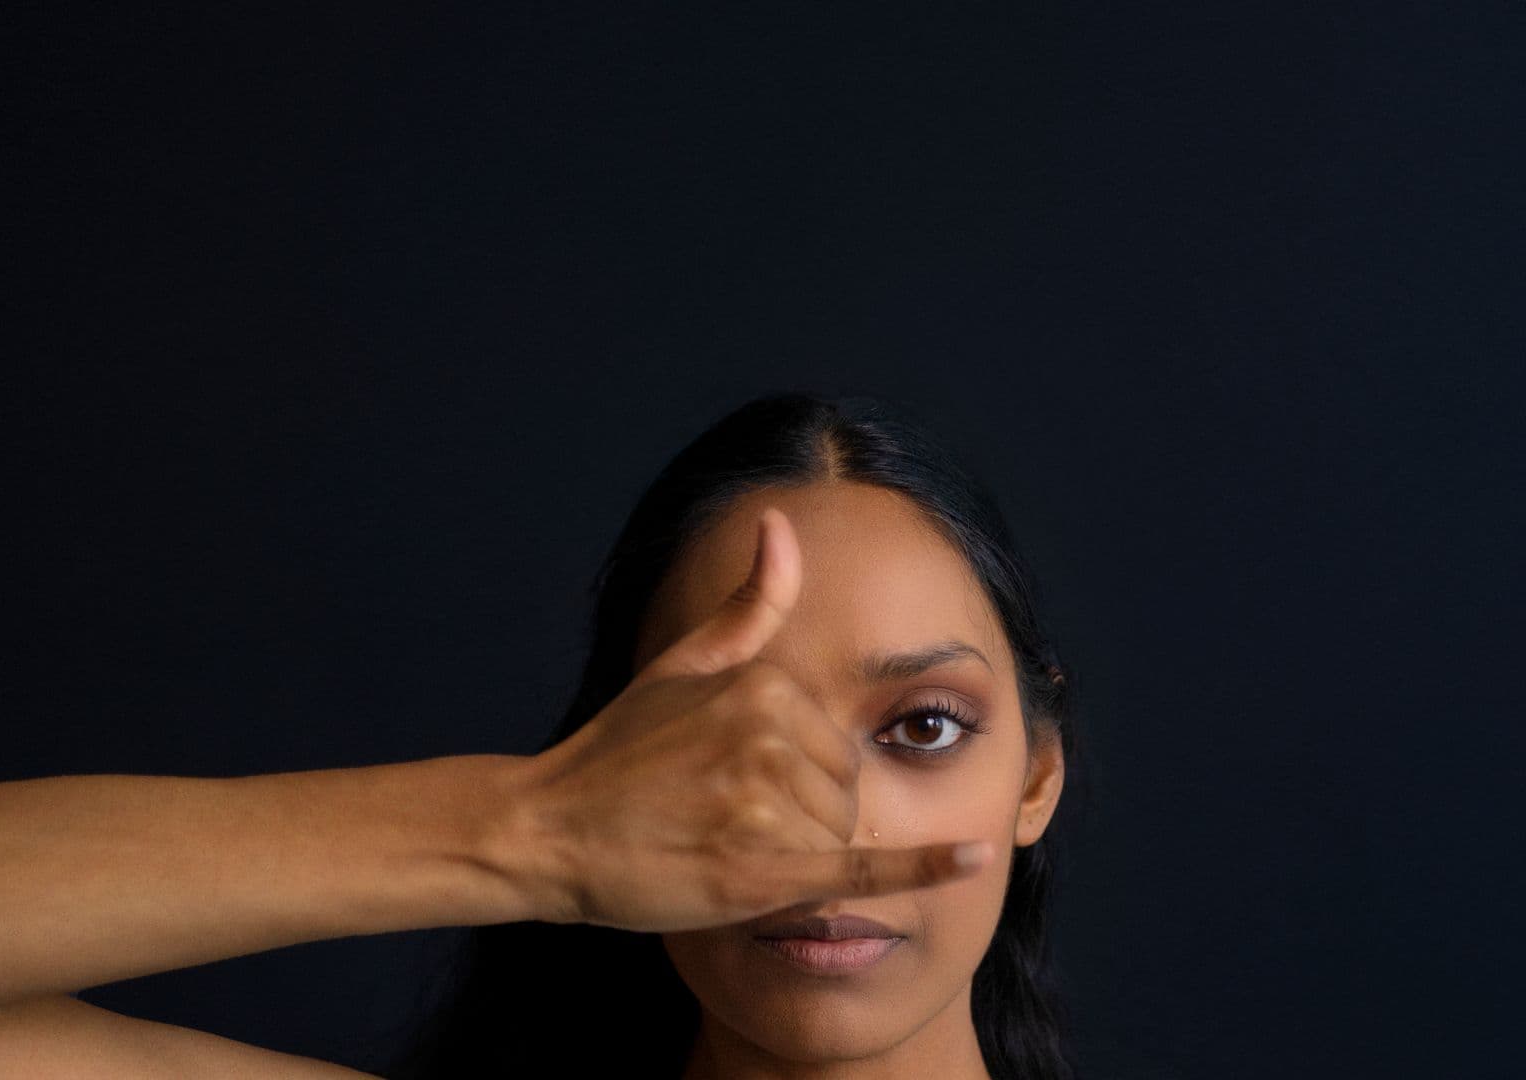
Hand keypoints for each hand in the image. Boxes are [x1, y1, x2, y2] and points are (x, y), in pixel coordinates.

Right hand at [511, 506, 994, 931]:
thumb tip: (782, 523)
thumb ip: (753, 604)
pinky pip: (862, 869)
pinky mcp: (759, 870)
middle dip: (797, 821)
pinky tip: (975, 856)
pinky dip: (925, 869)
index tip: (730, 786)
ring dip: (791, 859)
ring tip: (717, 848)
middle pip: (842, 795)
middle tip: (717, 823)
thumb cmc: (619, 752)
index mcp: (766, 685)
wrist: (549, 830)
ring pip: (835, 841)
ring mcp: (763, 804)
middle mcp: (769, 737)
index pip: (836, 746)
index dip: (793, 780)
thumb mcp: (686, 662)